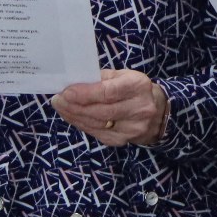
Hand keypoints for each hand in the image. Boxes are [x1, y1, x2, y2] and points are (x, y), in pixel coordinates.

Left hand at [51, 68, 168, 146]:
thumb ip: (100, 78)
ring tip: (61, 107)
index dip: (84, 94)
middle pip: (100, 111)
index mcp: (138, 87)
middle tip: (58, 99)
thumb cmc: (134, 89)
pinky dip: (81, 124)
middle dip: (74, 106)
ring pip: (96, 124)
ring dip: (74, 116)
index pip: (108, 93)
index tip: (66, 92)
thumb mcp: (122, 76)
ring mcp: (132, 128)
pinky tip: (72, 116)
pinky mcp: (124, 140)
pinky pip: (97, 133)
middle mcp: (139, 109)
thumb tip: (74, 82)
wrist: (159, 112)